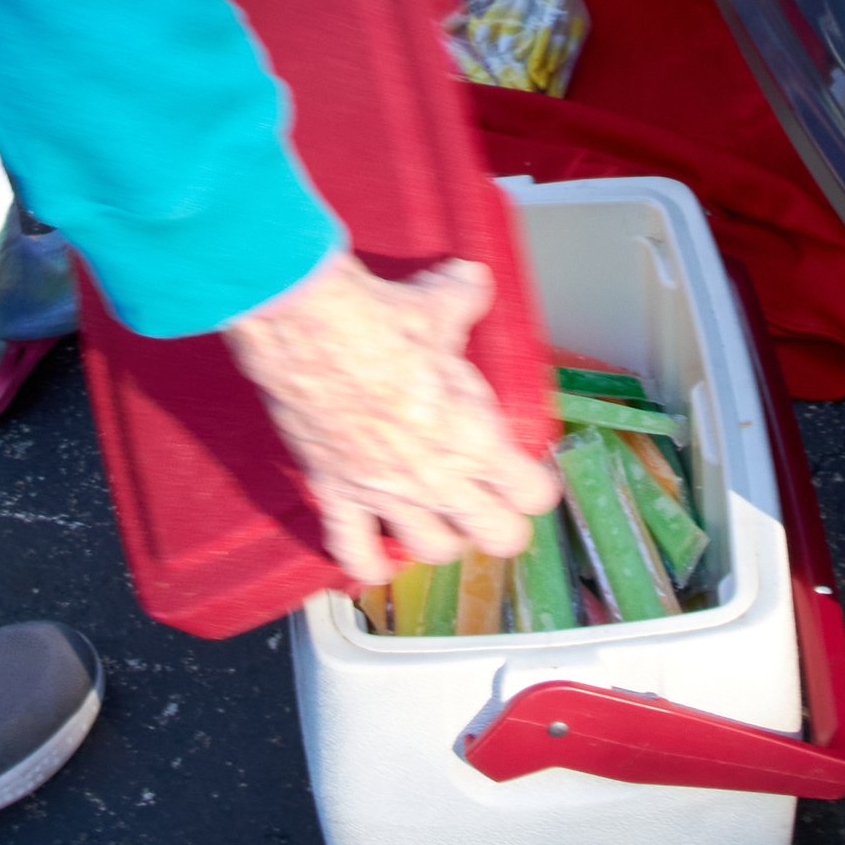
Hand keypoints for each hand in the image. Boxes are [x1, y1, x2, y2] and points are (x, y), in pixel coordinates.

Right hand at [225, 249, 558, 587]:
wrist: (309, 331)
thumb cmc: (381, 320)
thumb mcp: (438, 304)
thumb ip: (464, 299)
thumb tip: (472, 280)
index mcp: (477, 436)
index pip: (534, 493)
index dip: (535, 484)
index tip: (528, 474)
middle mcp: (440, 476)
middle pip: (498, 537)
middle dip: (500, 524)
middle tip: (491, 504)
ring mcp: (388, 492)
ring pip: (433, 550)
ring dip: (440, 539)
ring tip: (437, 521)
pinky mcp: (339, 492)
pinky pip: (355, 553)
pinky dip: (367, 565)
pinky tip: (376, 562)